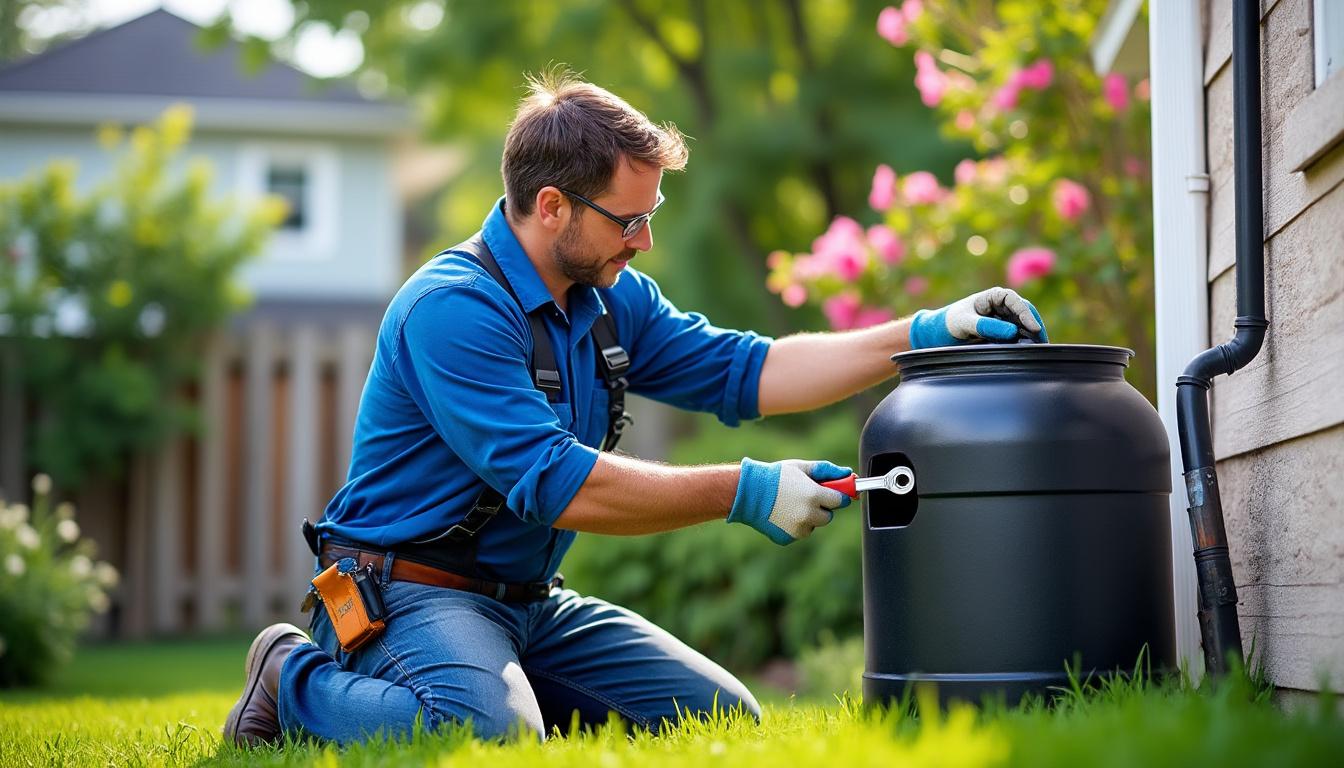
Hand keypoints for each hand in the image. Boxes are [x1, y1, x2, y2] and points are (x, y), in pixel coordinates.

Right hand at [727, 459, 851, 544]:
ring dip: (808, 517)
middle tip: (807, 497)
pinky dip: (795, 525)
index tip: (833, 493)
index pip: (840, 501)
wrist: (748, 492)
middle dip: (822, 508)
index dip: (837, 496)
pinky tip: (782, 514)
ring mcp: (798, 528)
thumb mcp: (801, 467)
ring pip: (813, 525)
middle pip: (828, 516)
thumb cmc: (775, 476)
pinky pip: (799, 532)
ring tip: (790, 505)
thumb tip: (849, 474)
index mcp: (815, 496)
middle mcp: (809, 515)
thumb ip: (827, 470)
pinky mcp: (788, 537)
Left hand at [909, 287, 1047, 348]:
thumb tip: (1012, 332)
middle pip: (1025, 314)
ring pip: (1024, 327)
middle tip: (1042, 343)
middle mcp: (1002, 306)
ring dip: (1031, 337)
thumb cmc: (949, 323)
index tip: (1033, 328)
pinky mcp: (1003, 333)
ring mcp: (1004, 320)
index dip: (1026, 313)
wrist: (938, 334)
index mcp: (993, 296)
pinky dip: (1024, 343)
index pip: (1015, 301)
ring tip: (1036, 350)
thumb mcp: (964, 323)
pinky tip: (1028, 353)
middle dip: (1035, 327)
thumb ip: (985, 326)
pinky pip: (1018, 337)